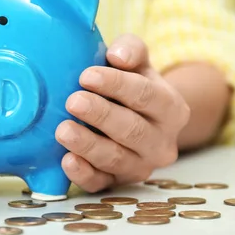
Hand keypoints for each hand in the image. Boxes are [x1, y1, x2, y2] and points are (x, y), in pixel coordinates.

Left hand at [55, 33, 190, 191]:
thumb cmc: (132, 85)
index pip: (146, 96)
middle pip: (132, 130)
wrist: (137, 120)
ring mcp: (141, 166)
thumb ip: (131, 50)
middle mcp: (162, 143)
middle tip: (73, 101)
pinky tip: (67, 161)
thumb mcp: (137, 62)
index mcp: (172, 109)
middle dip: (101, 115)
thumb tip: (118, 55)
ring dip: (88, 145)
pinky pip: (101, 184)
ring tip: (63, 130)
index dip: (116, 85)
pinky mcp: (117, 183)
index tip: (87, 75)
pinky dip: (83, 174)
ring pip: (116, 159)